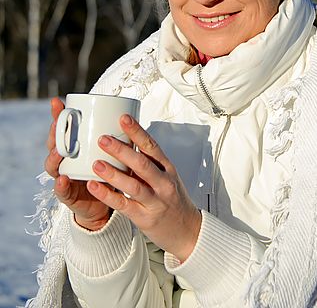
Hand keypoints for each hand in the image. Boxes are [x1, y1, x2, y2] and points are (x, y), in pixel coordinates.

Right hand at [44, 97, 110, 230]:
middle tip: (56, 124)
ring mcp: (64, 177)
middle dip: (53, 134)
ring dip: (54, 158)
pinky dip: (61, 186)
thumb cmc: (107, 173)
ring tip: (59, 152)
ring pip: (53, 166)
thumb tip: (125, 111)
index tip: (57, 102)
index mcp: (73, 148)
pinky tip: (63, 180)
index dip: (58, 116)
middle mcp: (65, 161)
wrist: (104, 205)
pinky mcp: (68, 196)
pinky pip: (62, 191)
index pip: (62, 129)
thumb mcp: (110, 153)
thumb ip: (112, 138)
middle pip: (53, 145)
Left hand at [85, 114, 201, 262]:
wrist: (189, 231)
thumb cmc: (174, 200)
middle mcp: (163, 182)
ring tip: (96, 163)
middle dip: (122, 150)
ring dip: (113, 173)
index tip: (123, 118)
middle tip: (103, 139)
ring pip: (133, 185)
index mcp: (167, 168)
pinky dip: (108, 195)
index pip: (152, 146)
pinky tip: (95, 187)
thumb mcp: (167, 176)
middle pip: (142, 163)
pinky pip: (124, 205)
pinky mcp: (145, 218)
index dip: (137, 132)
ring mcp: (155, 201)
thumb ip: (149, 162)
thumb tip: (127, 141)